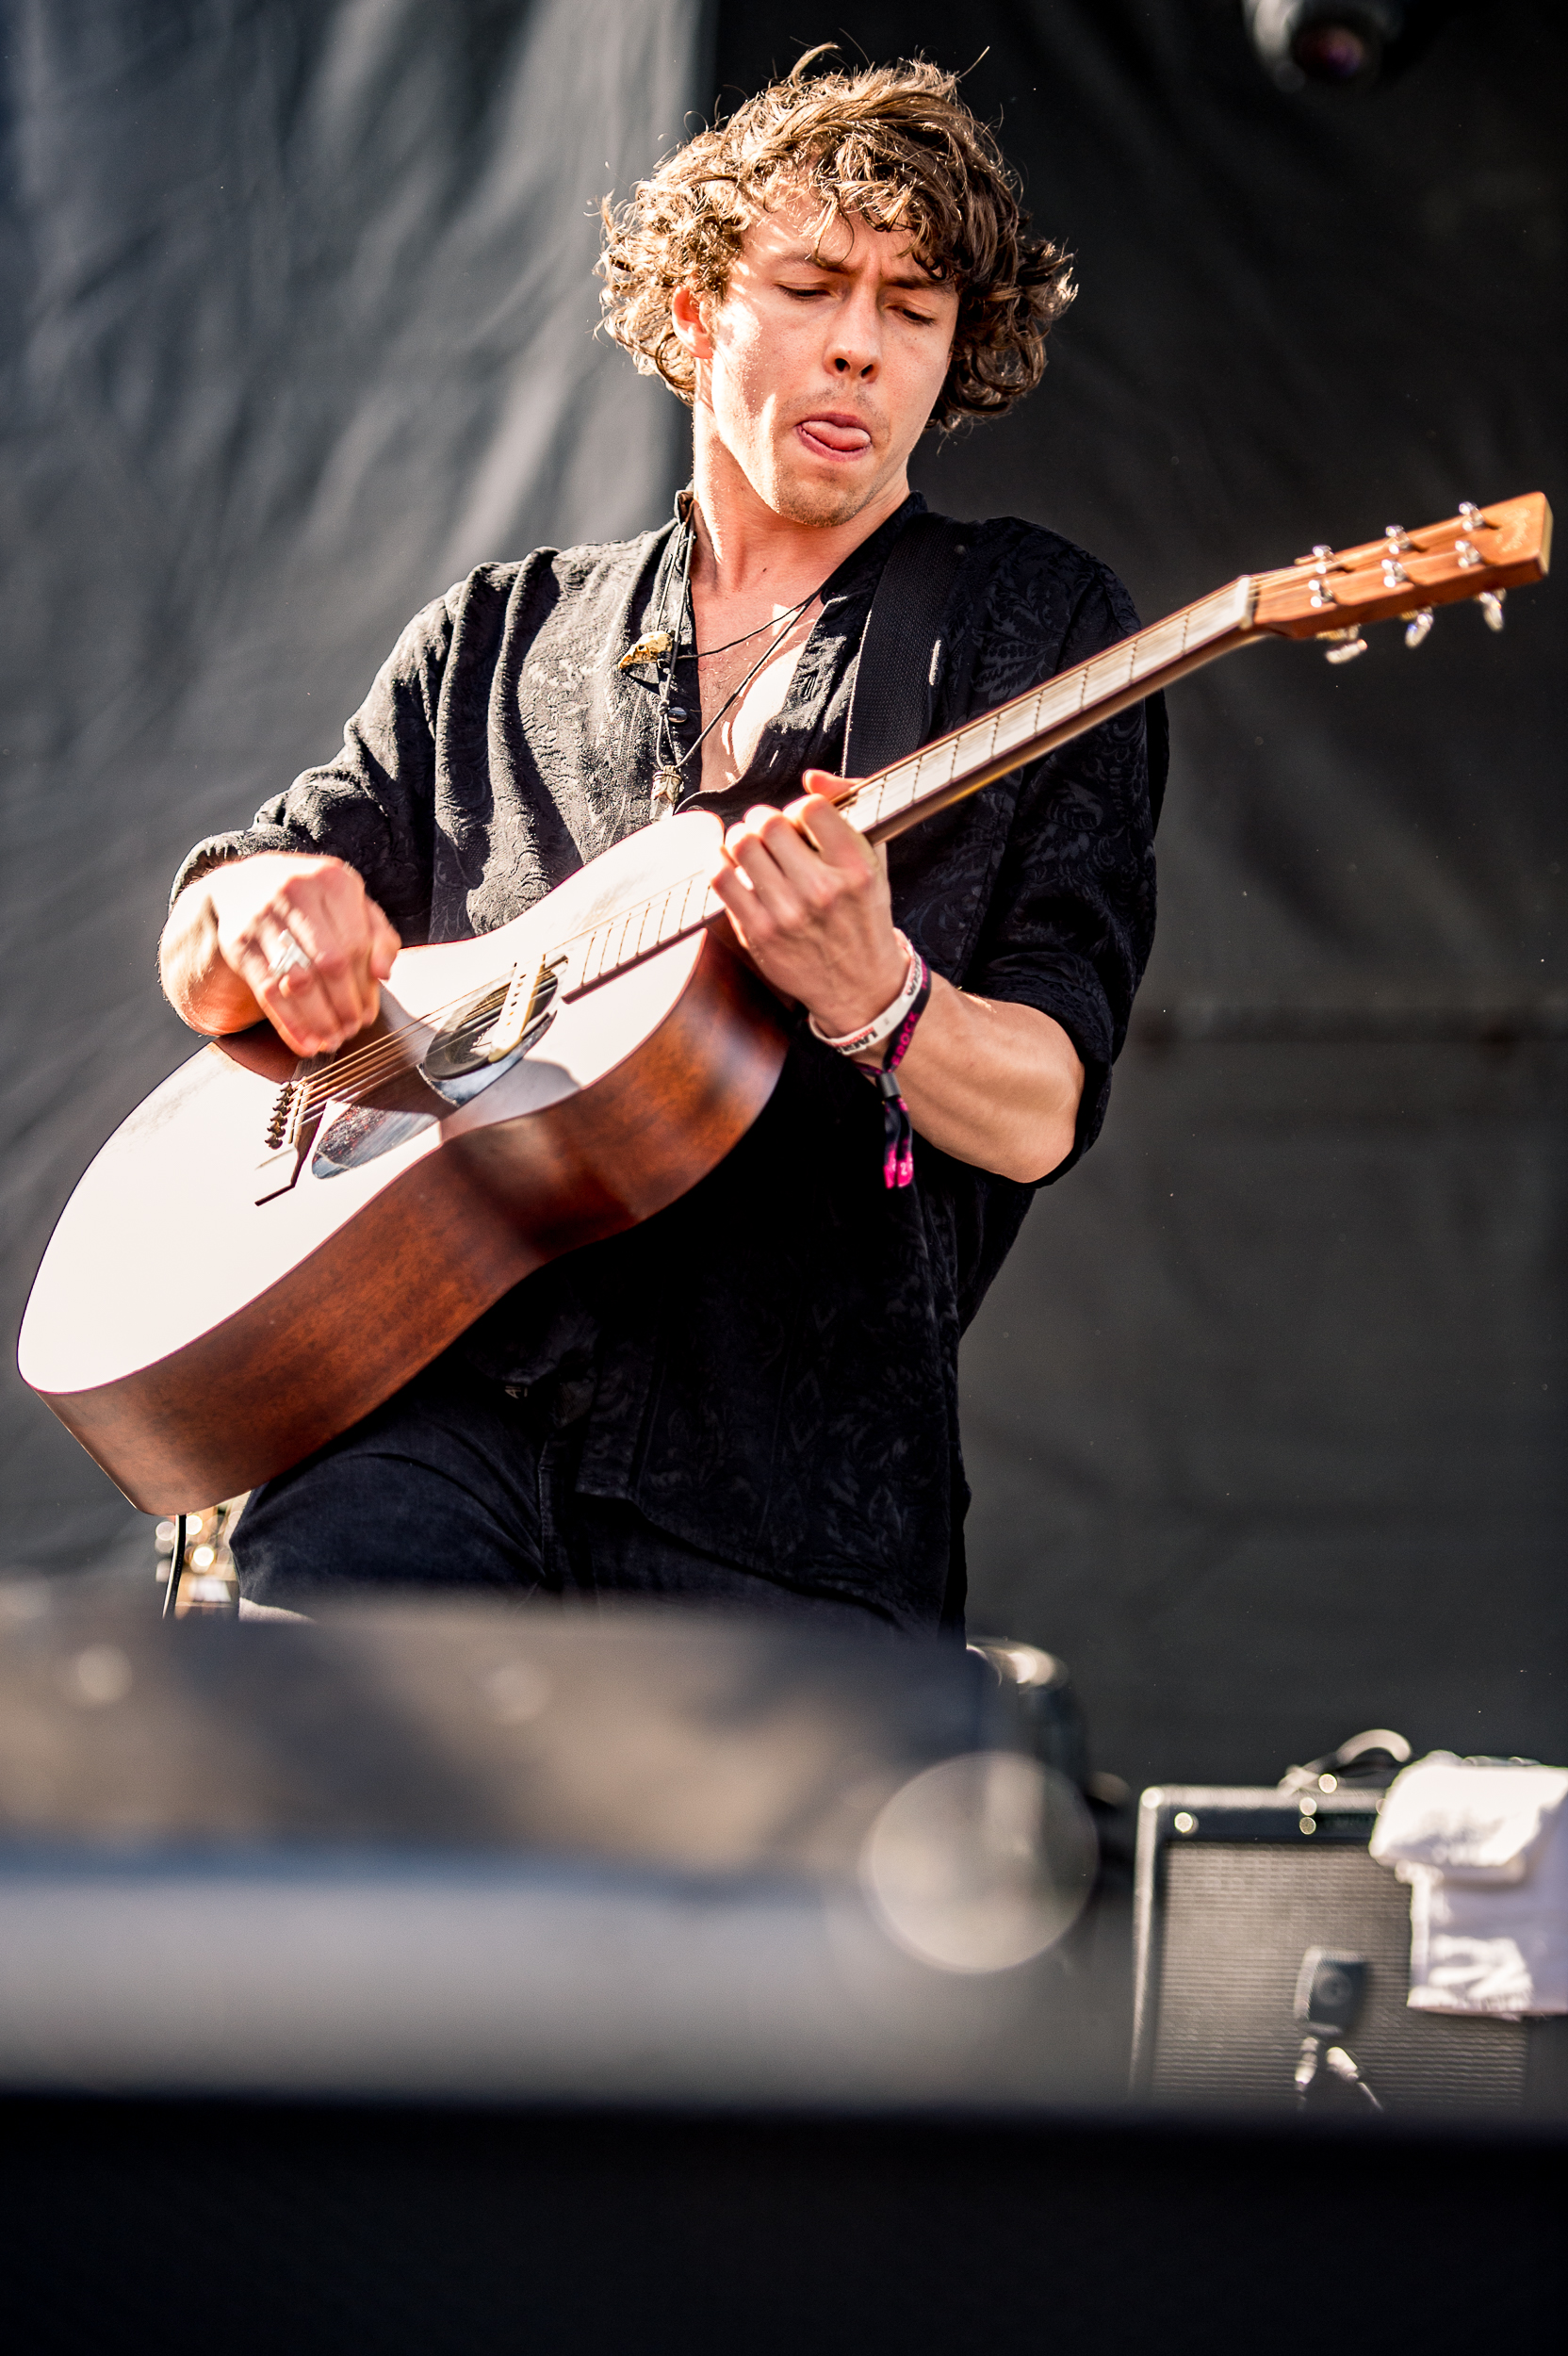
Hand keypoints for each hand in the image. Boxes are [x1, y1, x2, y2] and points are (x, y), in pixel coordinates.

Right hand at [163, 853, 399, 1056]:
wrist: (245, 885)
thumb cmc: (313, 902)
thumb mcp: (351, 904)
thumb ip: (379, 936)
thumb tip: (384, 973)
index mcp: (332, 880)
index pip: (356, 944)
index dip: (365, 987)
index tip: (368, 1014)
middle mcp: (296, 891)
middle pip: (329, 963)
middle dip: (344, 1006)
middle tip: (351, 1030)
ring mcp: (263, 916)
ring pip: (297, 981)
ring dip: (318, 1019)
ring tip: (331, 1040)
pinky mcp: (238, 942)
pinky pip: (267, 990)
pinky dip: (289, 1023)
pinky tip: (305, 1042)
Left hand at [710, 771, 907, 1035]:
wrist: (859, 984)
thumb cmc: (863, 917)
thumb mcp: (874, 861)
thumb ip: (849, 809)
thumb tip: (812, 776)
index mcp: (856, 868)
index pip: (810, 808)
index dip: (799, 808)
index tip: (799, 822)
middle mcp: (822, 890)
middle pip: (769, 824)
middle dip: (763, 820)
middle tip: (767, 832)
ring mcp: (787, 914)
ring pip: (741, 846)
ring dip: (740, 838)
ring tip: (750, 848)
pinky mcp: (758, 933)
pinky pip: (721, 879)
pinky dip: (719, 863)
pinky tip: (730, 866)